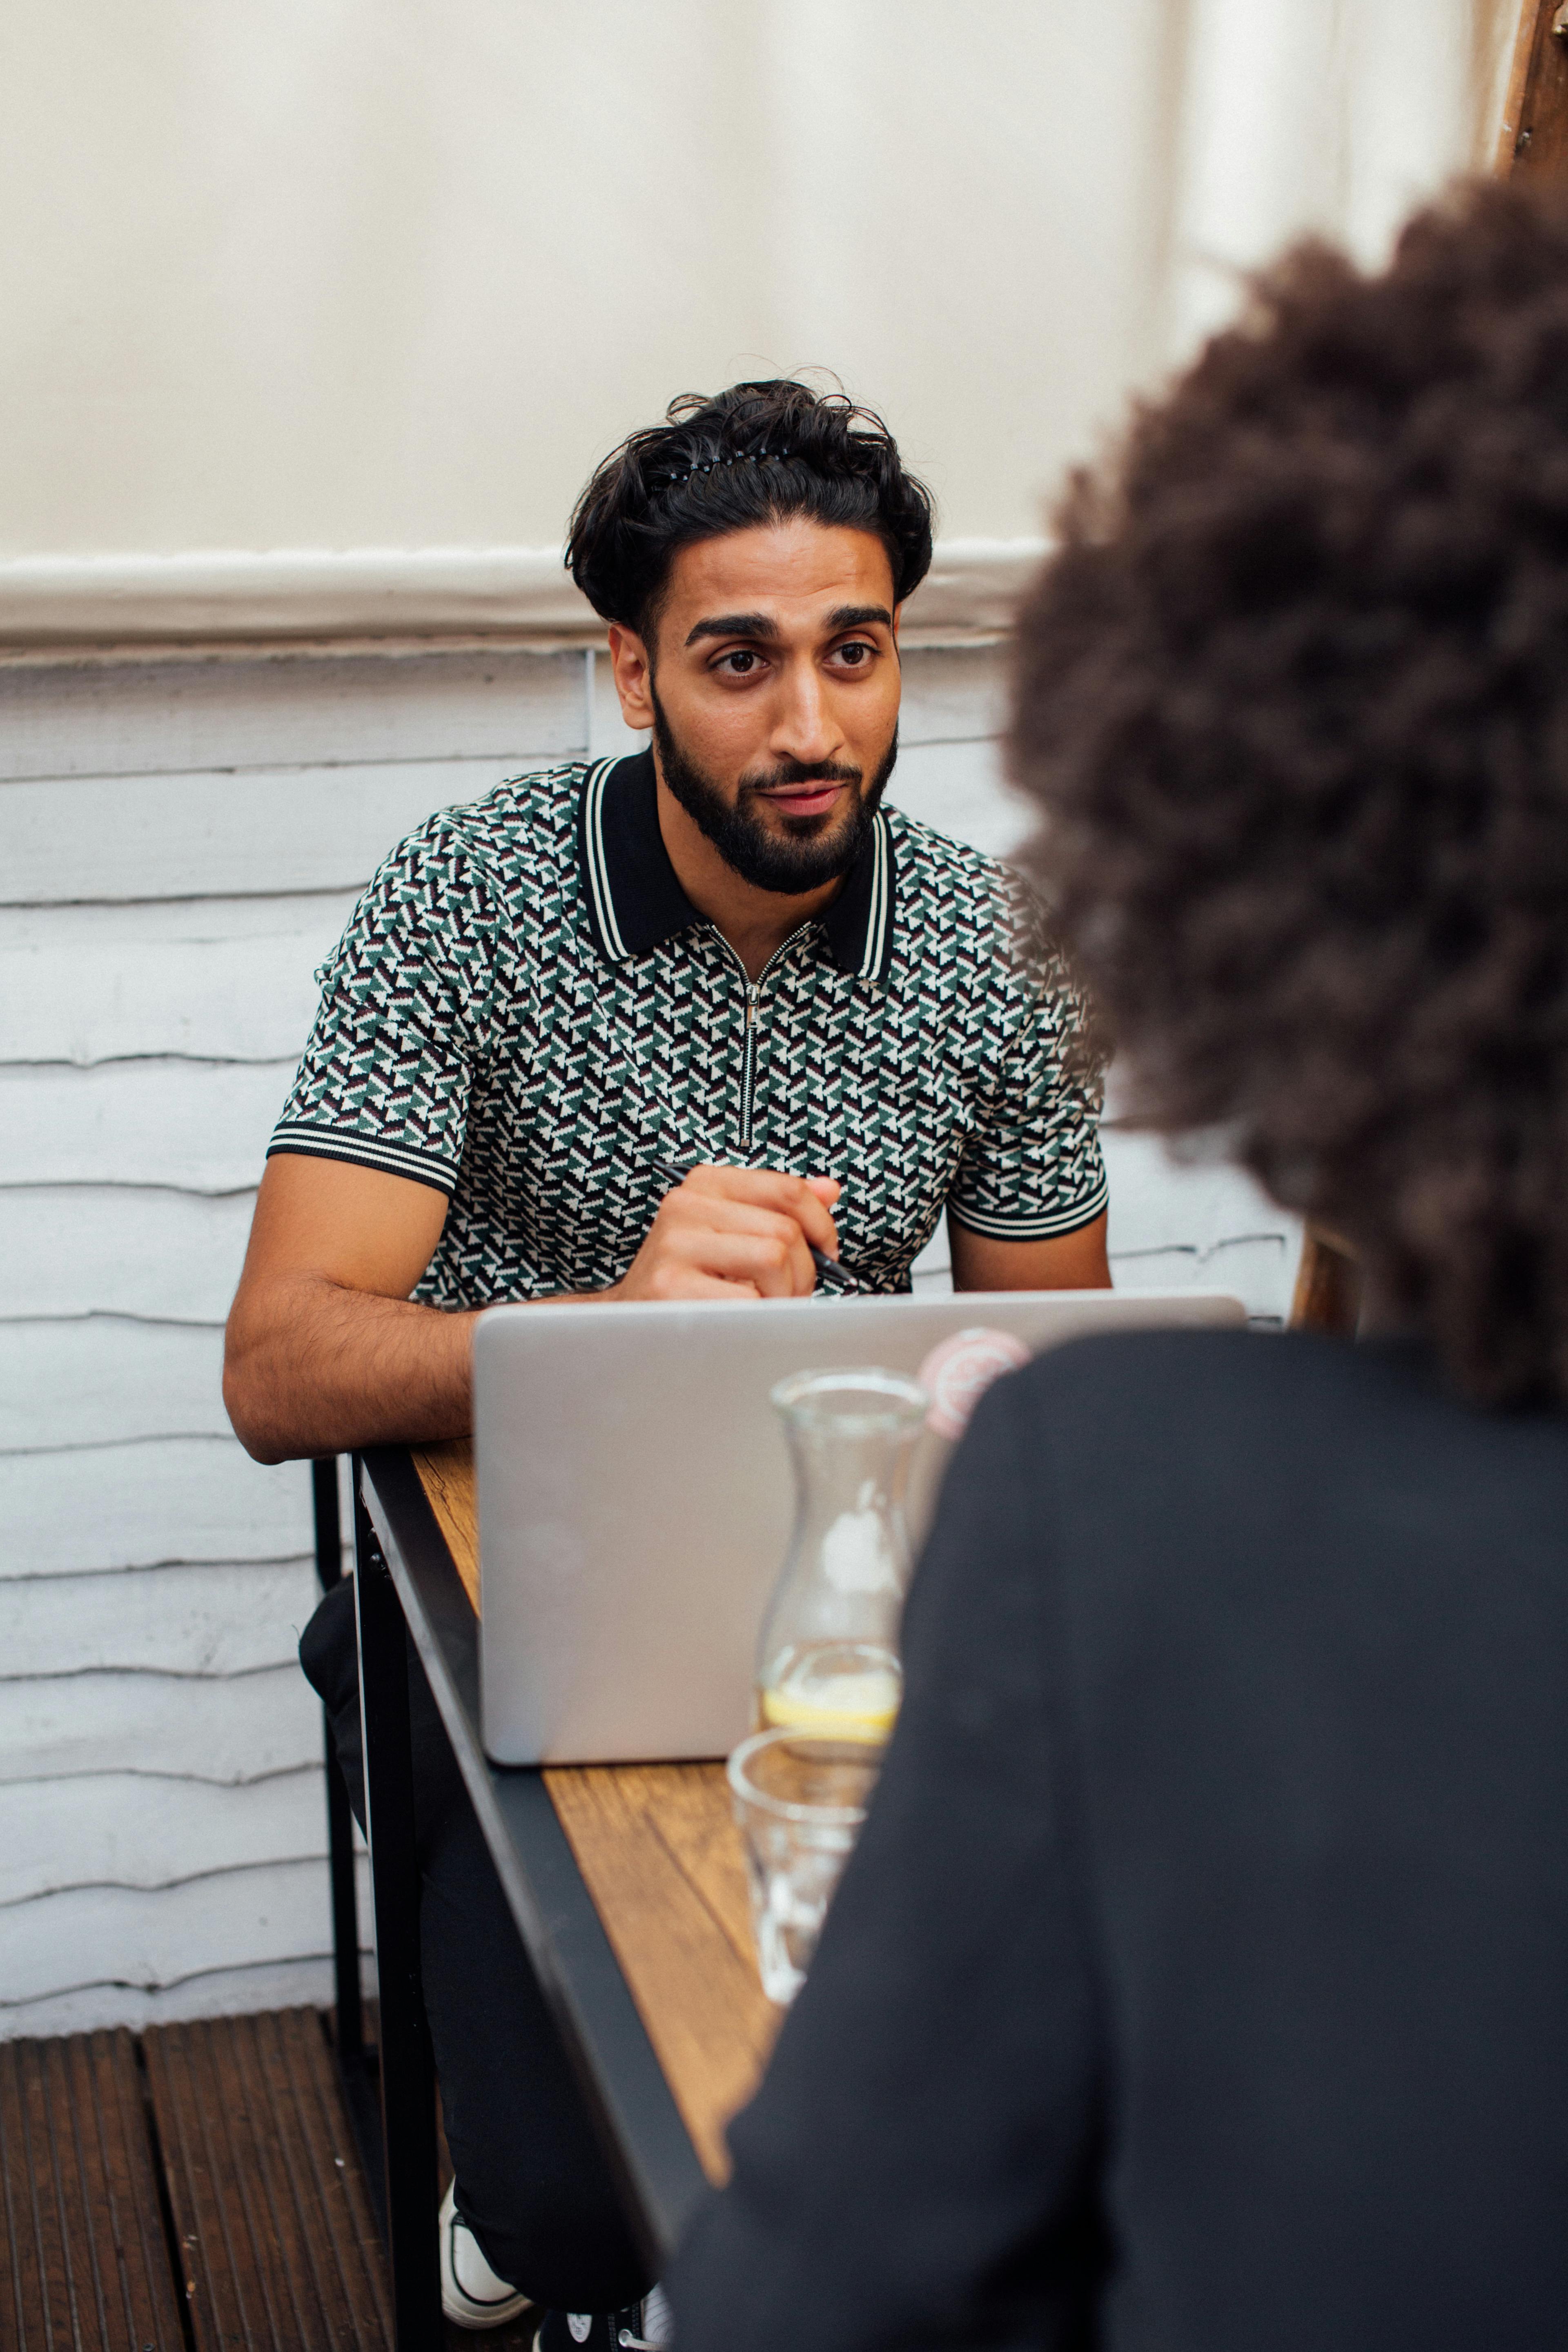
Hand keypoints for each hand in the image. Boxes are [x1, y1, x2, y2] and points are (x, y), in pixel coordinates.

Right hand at [609, 1165, 841, 1301]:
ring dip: (783, 1294)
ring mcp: (674, 1244)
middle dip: (802, 1272)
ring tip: (764, 1306)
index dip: (821, 1225)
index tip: (824, 1251)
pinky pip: (748, 1300)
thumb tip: (829, 1189)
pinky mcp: (669, 1285)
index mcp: (706, 1183)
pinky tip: (739, 1319)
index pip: (787, 1189)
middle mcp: (686, 1205)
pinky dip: (757, 1317)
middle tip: (788, 1293)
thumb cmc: (690, 1277)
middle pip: (786, 1231)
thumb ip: (779, 1208)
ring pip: (773, 1259)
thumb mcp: (733, 1231)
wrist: (631, 1316)